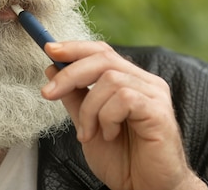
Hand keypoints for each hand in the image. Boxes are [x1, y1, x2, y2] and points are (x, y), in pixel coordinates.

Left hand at [41, 41, 206, 189]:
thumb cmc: (123, 161)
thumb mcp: (88, 125)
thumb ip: (74, 97)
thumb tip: (52, 69)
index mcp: (131, 81)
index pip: (102, 52)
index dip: (75, 48)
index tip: (49, 49)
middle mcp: (145, 82)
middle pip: (103, 58)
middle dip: (70, 73)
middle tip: (48, 93)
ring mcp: (155, 95)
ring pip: (110, 79)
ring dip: (89, 108)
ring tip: (88, 133)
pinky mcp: (159, 111)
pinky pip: (124, 98)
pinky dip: (107, 117)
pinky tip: (110, 134)